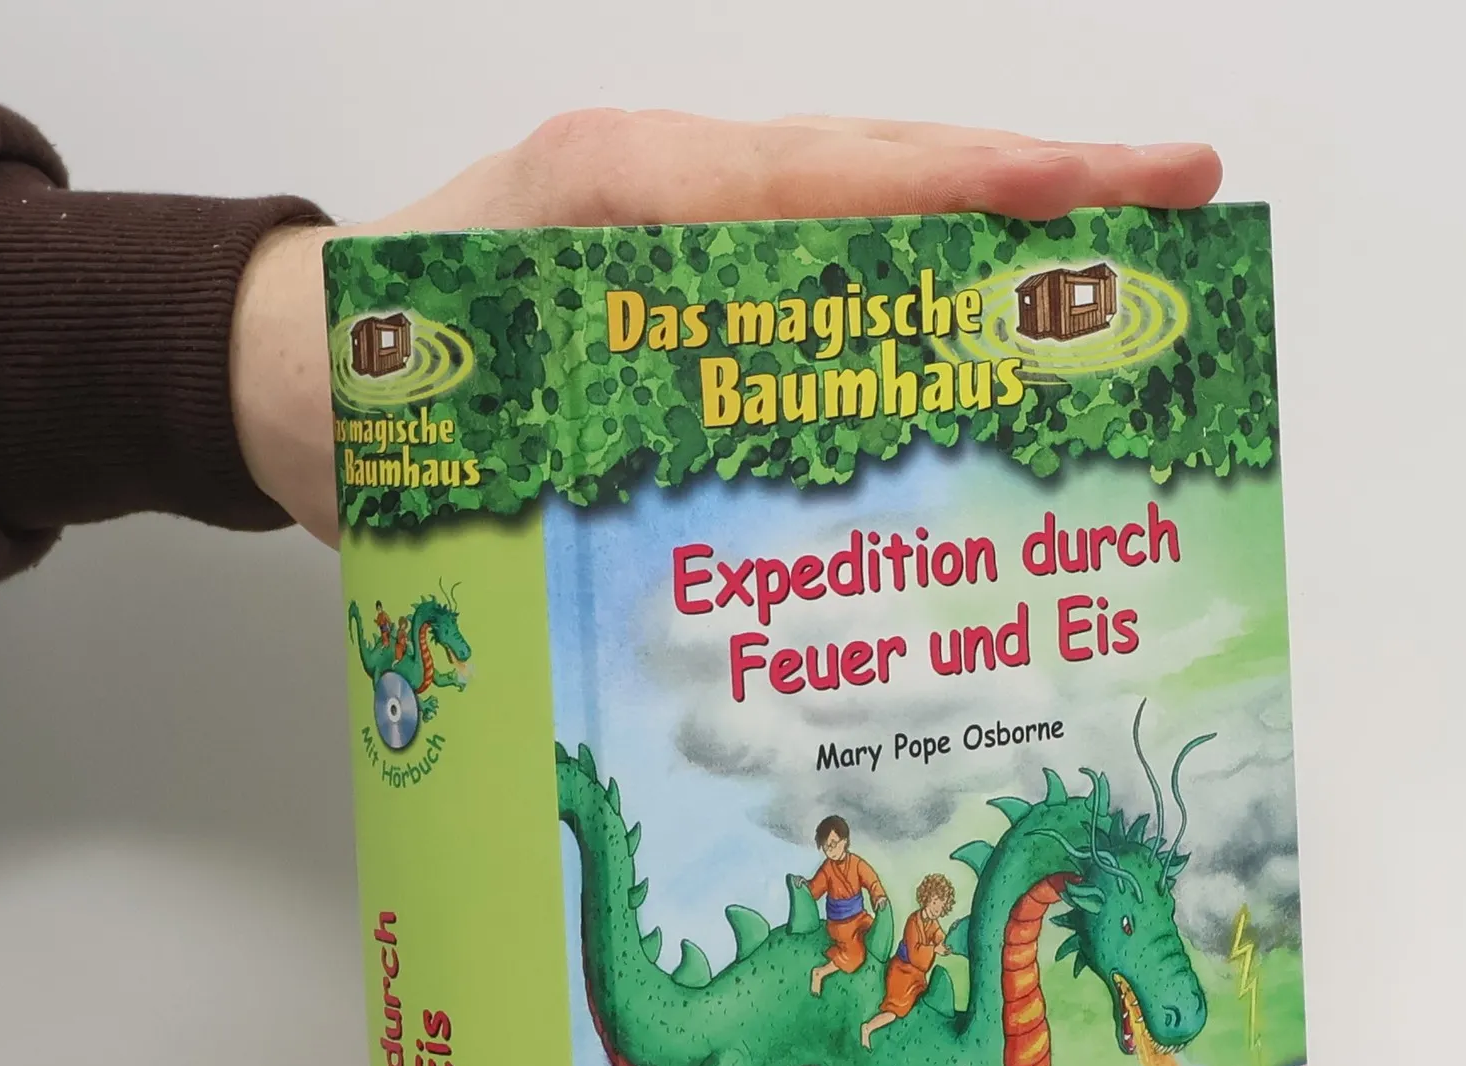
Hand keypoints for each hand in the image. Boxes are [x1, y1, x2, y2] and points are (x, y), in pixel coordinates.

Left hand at [230, 110, 1221, 541]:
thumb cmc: (378, 396)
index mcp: (634, 201)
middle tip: (1176, 205)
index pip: (851, 183)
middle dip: (1036, 192)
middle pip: (886, 170)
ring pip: (859, 202)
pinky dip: (902, 271)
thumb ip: (628, 433)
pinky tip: (975, 323)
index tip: (1129, 191)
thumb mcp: (492, 424)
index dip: (997, 193)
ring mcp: (674, 208)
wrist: (289, 370)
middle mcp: (671, 185)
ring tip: (1113, 262)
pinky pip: (809, 245)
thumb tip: (788, 495)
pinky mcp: (670, 252)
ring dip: (987, 230)